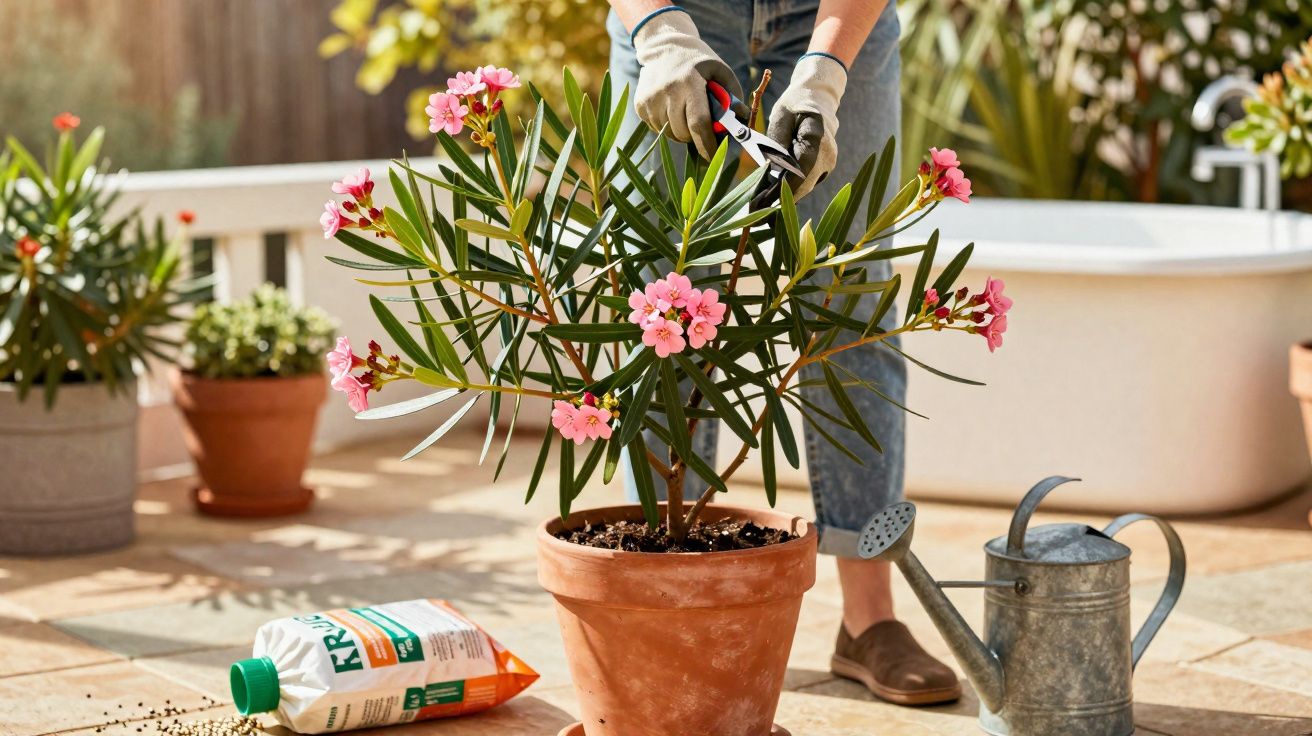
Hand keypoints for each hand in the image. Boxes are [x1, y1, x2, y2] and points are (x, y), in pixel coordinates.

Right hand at [632, 8, 747, 159]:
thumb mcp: (720, 71)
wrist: (665, 46)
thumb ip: (733, 96)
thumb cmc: (698, 62)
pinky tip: (670, 109)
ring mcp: (650, 99)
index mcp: (689, 82)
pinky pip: (656, 129)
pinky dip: (666, 126)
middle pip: (682, 132)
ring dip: (680, 132)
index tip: (712, 156)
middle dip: (694, 137)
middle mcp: (667, 91)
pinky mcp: (640, 105)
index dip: (706, 144)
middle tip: (700, 127)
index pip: (698, 122)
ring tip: (684, 113)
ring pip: (668, 134)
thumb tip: (740, 124)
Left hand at [768, 54, 846, 198]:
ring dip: (782, 196)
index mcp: (818, 138)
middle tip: (753, 207)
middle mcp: (828, 155)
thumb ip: (776, 142)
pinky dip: (788, 189)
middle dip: (777, 199)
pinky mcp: (824, 169)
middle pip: (802, 186)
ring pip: (803, 188)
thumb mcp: (781, 116)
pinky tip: (770, 194)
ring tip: (758, 202)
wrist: (817, 98)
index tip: (761, 200)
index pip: (799, 172)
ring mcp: (828, 164)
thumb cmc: (796, 104)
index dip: (780, 190)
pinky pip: (805, 184)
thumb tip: (770, 170)